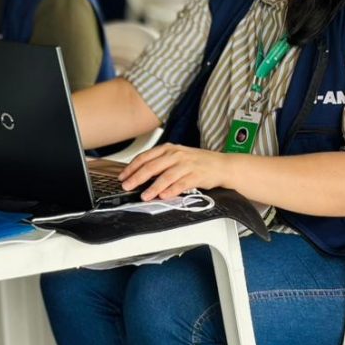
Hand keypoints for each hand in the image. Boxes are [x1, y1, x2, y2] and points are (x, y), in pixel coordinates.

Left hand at [119, 143, 233, 200]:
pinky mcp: (197, 175)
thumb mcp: (176, 157)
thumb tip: (139, 175)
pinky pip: (181, 184)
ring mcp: (187, 164)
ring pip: (166, 176)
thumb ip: (159, 163)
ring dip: (153, 187)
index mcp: (168, 148)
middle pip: (152, 166)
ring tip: (144, 195)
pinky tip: (163, 196)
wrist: (221, 165)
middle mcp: (176, 154)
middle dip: (137, 177)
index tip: (122, 177)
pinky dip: (171, 190)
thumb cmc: (197, 162)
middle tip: (127, 186)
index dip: (131, 167)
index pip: (145, 157)